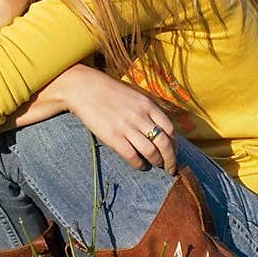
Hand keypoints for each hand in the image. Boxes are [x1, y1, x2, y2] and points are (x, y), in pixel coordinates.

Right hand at [43, 64, 176, 174]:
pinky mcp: (113, 137)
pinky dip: (139, 164)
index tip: (174, 151)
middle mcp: (140, 116)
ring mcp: (127, 127)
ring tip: (156, 165)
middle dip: (170, 159)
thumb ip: (147, 110)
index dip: (174, 144)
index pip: (170, 129)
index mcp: (147, 104)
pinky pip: (132, 156)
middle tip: (170, 168)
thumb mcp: (134, 95)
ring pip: (151, 152)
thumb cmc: (109, 91)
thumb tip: (159, 129)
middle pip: (164, 143)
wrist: (83, 88)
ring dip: (157, 162)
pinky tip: (140, 165)